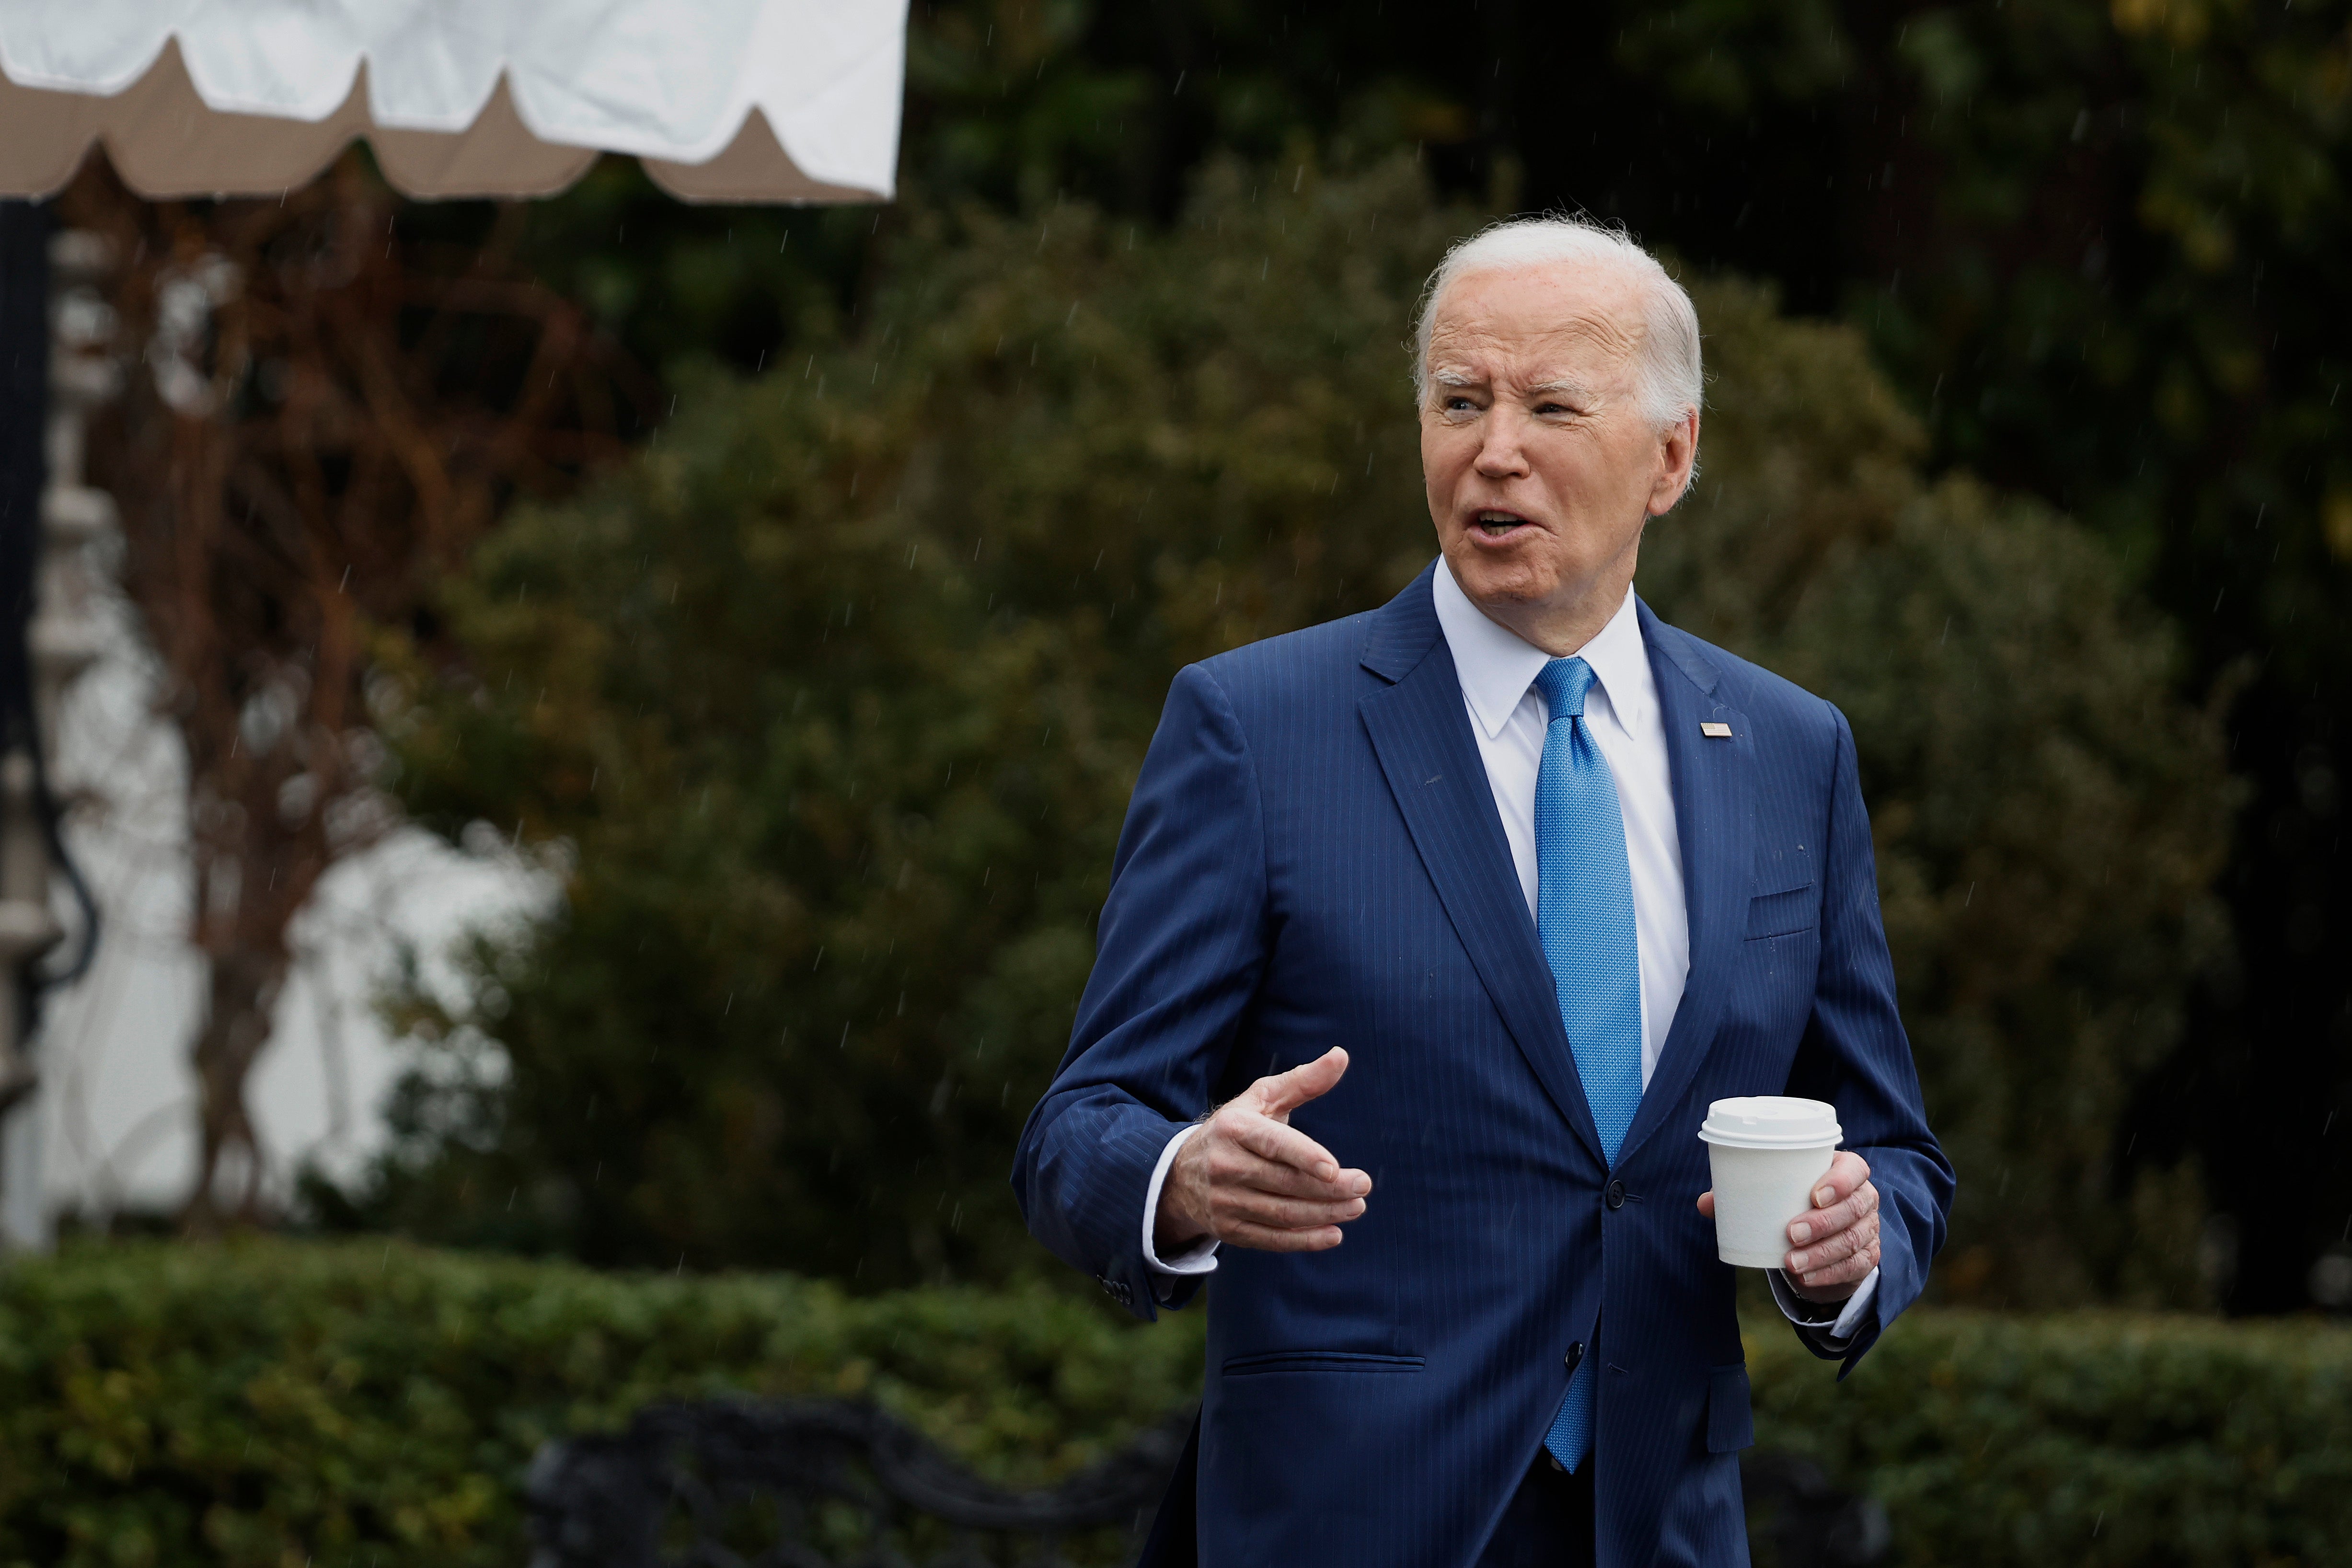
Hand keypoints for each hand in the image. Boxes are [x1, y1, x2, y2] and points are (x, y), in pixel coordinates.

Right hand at [1155, 1047, 1371, 1253]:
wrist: (1181, 1174)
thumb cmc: (1237, 1129)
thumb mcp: (1262, 1099)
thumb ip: (1302, 1081)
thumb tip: (1341, 1055)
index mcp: (1234, 1128)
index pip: (1272, 1143)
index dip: (1303, 1156)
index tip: (1334, 1167)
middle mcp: (1225, 1165)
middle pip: (1284, 1182)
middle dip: (1329, 1188)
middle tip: (1363, 1187)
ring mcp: (1224, 1201)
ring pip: (1282, 1213)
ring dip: (1324, 1214)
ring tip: (1356, 1207)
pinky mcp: (1228, 1229)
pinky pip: (1271, 1238)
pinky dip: (1305, 1240)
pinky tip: (1333, 1234)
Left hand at [1697, 1150, 1878, 1302]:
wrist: (1822, 1236)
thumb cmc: (1795, 1202)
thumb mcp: (1776, 1194)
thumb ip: (1743, 1195)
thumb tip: (1705, 1204)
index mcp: (1845, 1171)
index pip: (1855, 1169)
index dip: (1840, 1181)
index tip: (1814, 1195)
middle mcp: (1864, 1198)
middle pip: (1854, 1208)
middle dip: (1823, 1222)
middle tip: (1791, 1233)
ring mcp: (1869, 1228)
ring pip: (1853, 1240)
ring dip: (1822, 1253)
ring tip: (1790, 1263)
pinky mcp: (1867, 1257)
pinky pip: (1854, 1267)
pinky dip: (1828, 1274)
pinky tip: (1806, 1277)